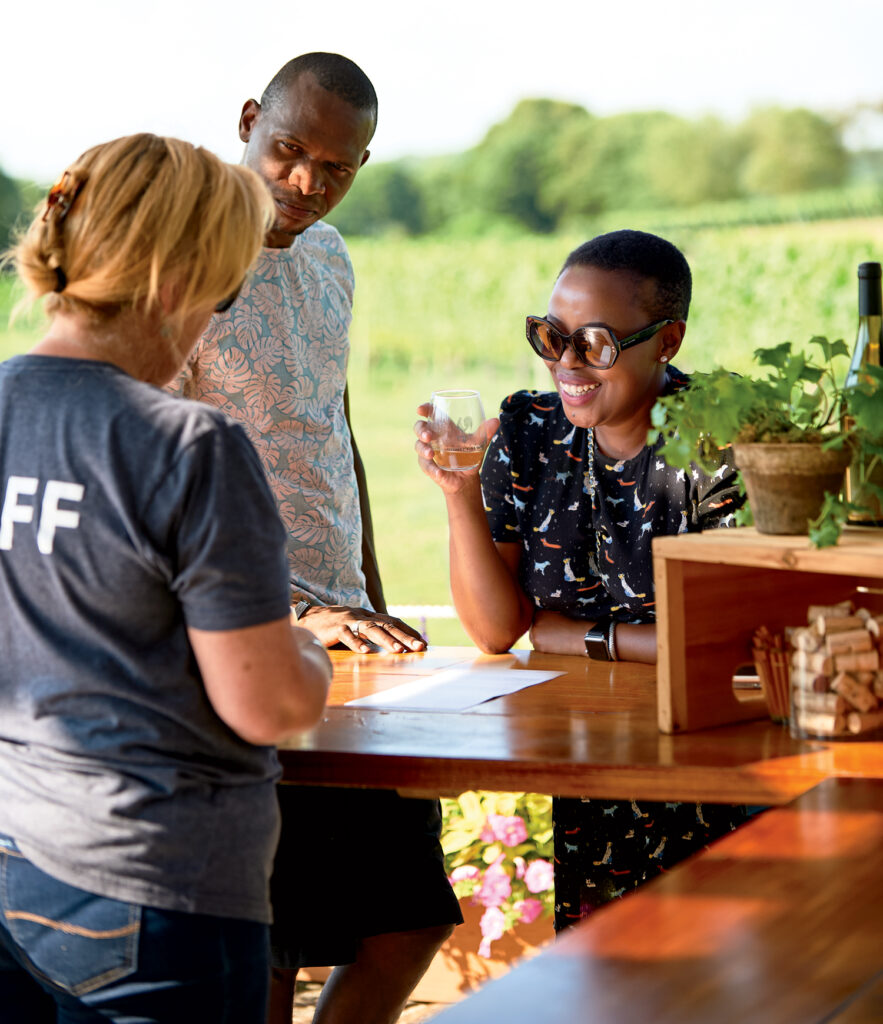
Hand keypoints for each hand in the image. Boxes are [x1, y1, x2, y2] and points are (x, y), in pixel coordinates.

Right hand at [299, 605, 426, 653]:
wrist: (305, 616)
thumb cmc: (332, 626)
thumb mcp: (354, 627)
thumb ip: (369, 634)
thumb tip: (389, 647)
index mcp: (367, 616)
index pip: (393, 621)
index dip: (408, 631)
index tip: (423, 642)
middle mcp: (361, 616)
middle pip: (387, 625)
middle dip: (405, 636)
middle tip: (420, 647)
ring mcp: (348, 621)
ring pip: (371, 629)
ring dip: (386, 640)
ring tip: (399, 650)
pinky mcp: (334, 628)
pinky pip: (347, 635)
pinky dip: (357, 643)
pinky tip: (366, 652)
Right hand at [413, 402, 498, 494]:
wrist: (466, 478)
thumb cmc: (470, 455)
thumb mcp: (479, 444)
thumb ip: (486, 433)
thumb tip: (496, 421)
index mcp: (444, 427)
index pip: (431, 413)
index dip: (425, 409)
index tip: (421, 409)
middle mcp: (433, 437)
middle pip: (419, 428)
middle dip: (421, 430)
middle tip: (428, 436)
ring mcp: (428, 452)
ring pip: (419, 447)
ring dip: (423, 450)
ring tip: (431, 454)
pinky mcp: (429, 467)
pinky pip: (426, 466)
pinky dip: (432, 469)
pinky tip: (439, 472)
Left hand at [528, 609, 588, 655]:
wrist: (579, 636)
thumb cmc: (571, 625)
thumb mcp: (556, 615)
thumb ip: (546, 618)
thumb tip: (539, 624)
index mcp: (539, 613)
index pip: (534, 620)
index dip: (541, 624)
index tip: (548, 627)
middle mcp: (535, 623)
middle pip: (532, 629)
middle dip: (539, 632)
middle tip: (551, 635)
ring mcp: (535, 635)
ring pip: (534, 638)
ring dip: (540, 639)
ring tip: (553, 639)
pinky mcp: (538, 646)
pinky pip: (537, 647)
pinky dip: (543, 647)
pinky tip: (553, 644)